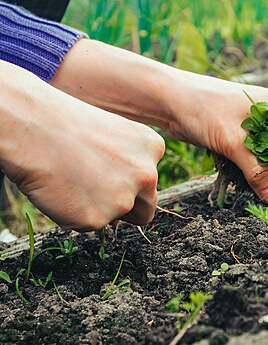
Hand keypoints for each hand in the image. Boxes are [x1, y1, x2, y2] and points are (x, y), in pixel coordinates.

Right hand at [0, 61, 164, 230]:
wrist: (33, 126)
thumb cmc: (65, 123)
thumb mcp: (113, 134)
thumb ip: (129, 160)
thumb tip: (127, 187)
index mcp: (154, 148)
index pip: (150, 181)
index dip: (128, 183)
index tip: (106, 174)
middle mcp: (147, 175)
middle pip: (145, 209)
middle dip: (125, 208)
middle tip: (95, 193)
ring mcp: (123, 199)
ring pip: (115, 220)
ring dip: (97, 209)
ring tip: (70, 182)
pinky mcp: (97, 218)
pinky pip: (85, 225)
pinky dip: (71, 214)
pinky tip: (58, 190)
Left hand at [163, 74, 267, 204]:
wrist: (169, 100)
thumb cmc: (205, 109)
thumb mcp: (234, 143)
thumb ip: (257, 172)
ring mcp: (254, 123)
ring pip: (264, 155)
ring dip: (258, 173)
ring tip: (252, 190)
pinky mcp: (238, 132)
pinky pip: (249, 155)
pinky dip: (245, 168)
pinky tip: (239, 180)